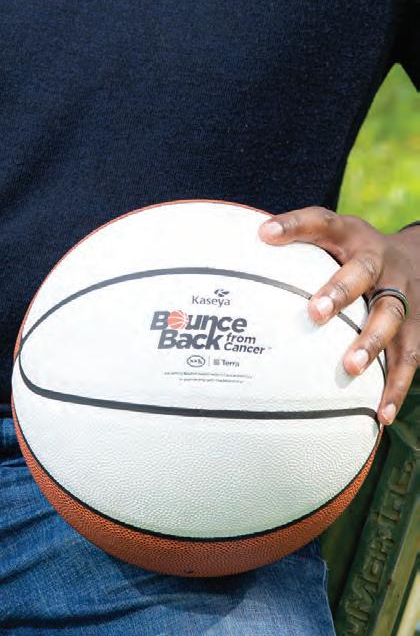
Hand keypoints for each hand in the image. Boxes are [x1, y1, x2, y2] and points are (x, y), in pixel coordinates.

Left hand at [257, 207, 418, 425]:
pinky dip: (396, 386)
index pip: (321, 221)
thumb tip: (234, 257)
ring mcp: (402, 293)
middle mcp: (379, 261)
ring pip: (391, 316)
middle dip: (341, 291)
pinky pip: (409, 355)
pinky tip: (381, 413)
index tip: (265, 234)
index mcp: (351, 235)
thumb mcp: (331, 237)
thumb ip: (295, 246)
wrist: (419, 257)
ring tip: (350, 368)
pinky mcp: (417, 324)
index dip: (294, 225)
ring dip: (371, 342)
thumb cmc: (354, 253)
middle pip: (362, 271)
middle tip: (315, 312)